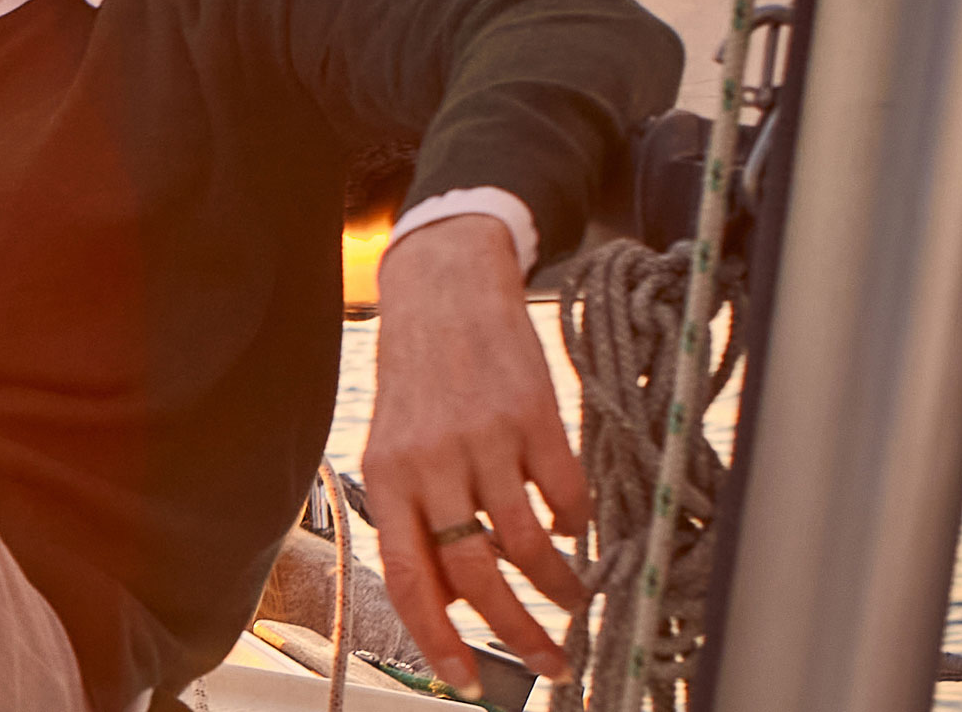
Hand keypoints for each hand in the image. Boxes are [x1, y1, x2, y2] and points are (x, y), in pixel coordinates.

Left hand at [363, 215, 590, 697]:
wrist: (444, 289)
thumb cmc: (419, 378)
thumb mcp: (395, 450)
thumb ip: (416, 521)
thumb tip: (450, 601)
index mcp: (386, 479)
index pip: (408, 578)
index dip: (437, 638)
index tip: (465, 681)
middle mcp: (431, 464)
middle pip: (476, 575)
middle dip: (517, 632)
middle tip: (548, 662)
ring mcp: (485, 440)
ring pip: (527, 544)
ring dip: (556, 588)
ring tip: (572, 601)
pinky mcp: (535, 417)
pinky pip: (564, 497)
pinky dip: (575, 525)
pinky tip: (574, 529)